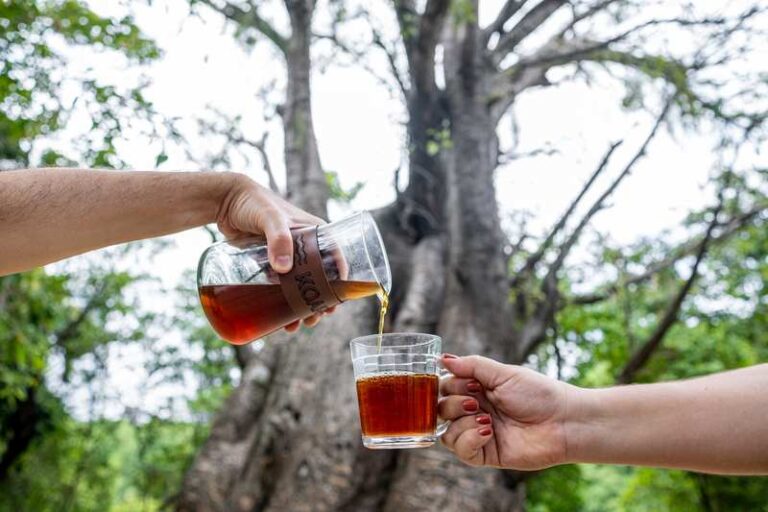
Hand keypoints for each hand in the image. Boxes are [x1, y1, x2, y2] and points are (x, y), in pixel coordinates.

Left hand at [216, 174, 333, 329]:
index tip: (334, 303)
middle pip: (320, 280)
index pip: (336, 259)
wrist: (225, 201)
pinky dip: (283, 304)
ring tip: (296, 326)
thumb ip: (278, 238)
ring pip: (301, 288)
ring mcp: (288, 257)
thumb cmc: (253, 202)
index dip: (339, 283)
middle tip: (313, 320)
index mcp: (315, 232)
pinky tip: (279, 320)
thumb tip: (284, 270)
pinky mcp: (270, 264)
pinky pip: (282, 287)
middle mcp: (305, 246)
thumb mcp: (270, 217)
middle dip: (319, 303)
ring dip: (301, 308)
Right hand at [438, 354, 571, 469]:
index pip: (445, 388)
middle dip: (454, 404)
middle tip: (476, 401)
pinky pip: (461, 451)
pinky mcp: (487, 454)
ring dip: (461, 423)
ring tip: (486, 419)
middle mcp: (475, 411)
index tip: (471, 384)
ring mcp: (479, 434)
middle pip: (441, 410)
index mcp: (477, 390)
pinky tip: (488, 431)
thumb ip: (471, 366)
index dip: (450, 386)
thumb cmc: (538, 393)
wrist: (563, 421)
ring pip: (446, 433)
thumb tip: (443, 359)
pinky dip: (469, 439)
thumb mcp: (503, 373)